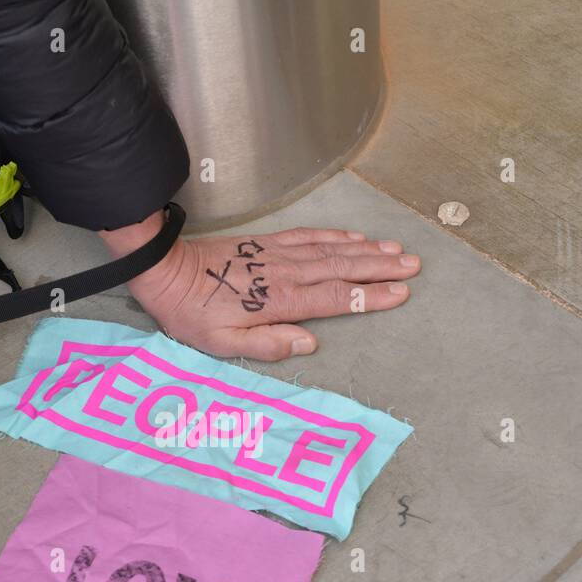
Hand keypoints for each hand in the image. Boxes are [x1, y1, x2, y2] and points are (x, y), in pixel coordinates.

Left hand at [102, 212, 418, 360]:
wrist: (166, 271)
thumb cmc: (192, 315)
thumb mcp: (222, 344)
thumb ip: (267, 345)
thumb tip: (309, 344)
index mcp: (280, 302)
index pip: (336, 299)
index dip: (371, 297)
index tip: (401, 293)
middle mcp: (286, 274)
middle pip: (343, 269)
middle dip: (381, 268)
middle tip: (414, 266)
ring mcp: (278, 255)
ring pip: (332, 250)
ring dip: (367, 250)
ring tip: (397, 250)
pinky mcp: (268, 243)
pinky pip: (309, 237)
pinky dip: (335, 236)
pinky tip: (356, 236)